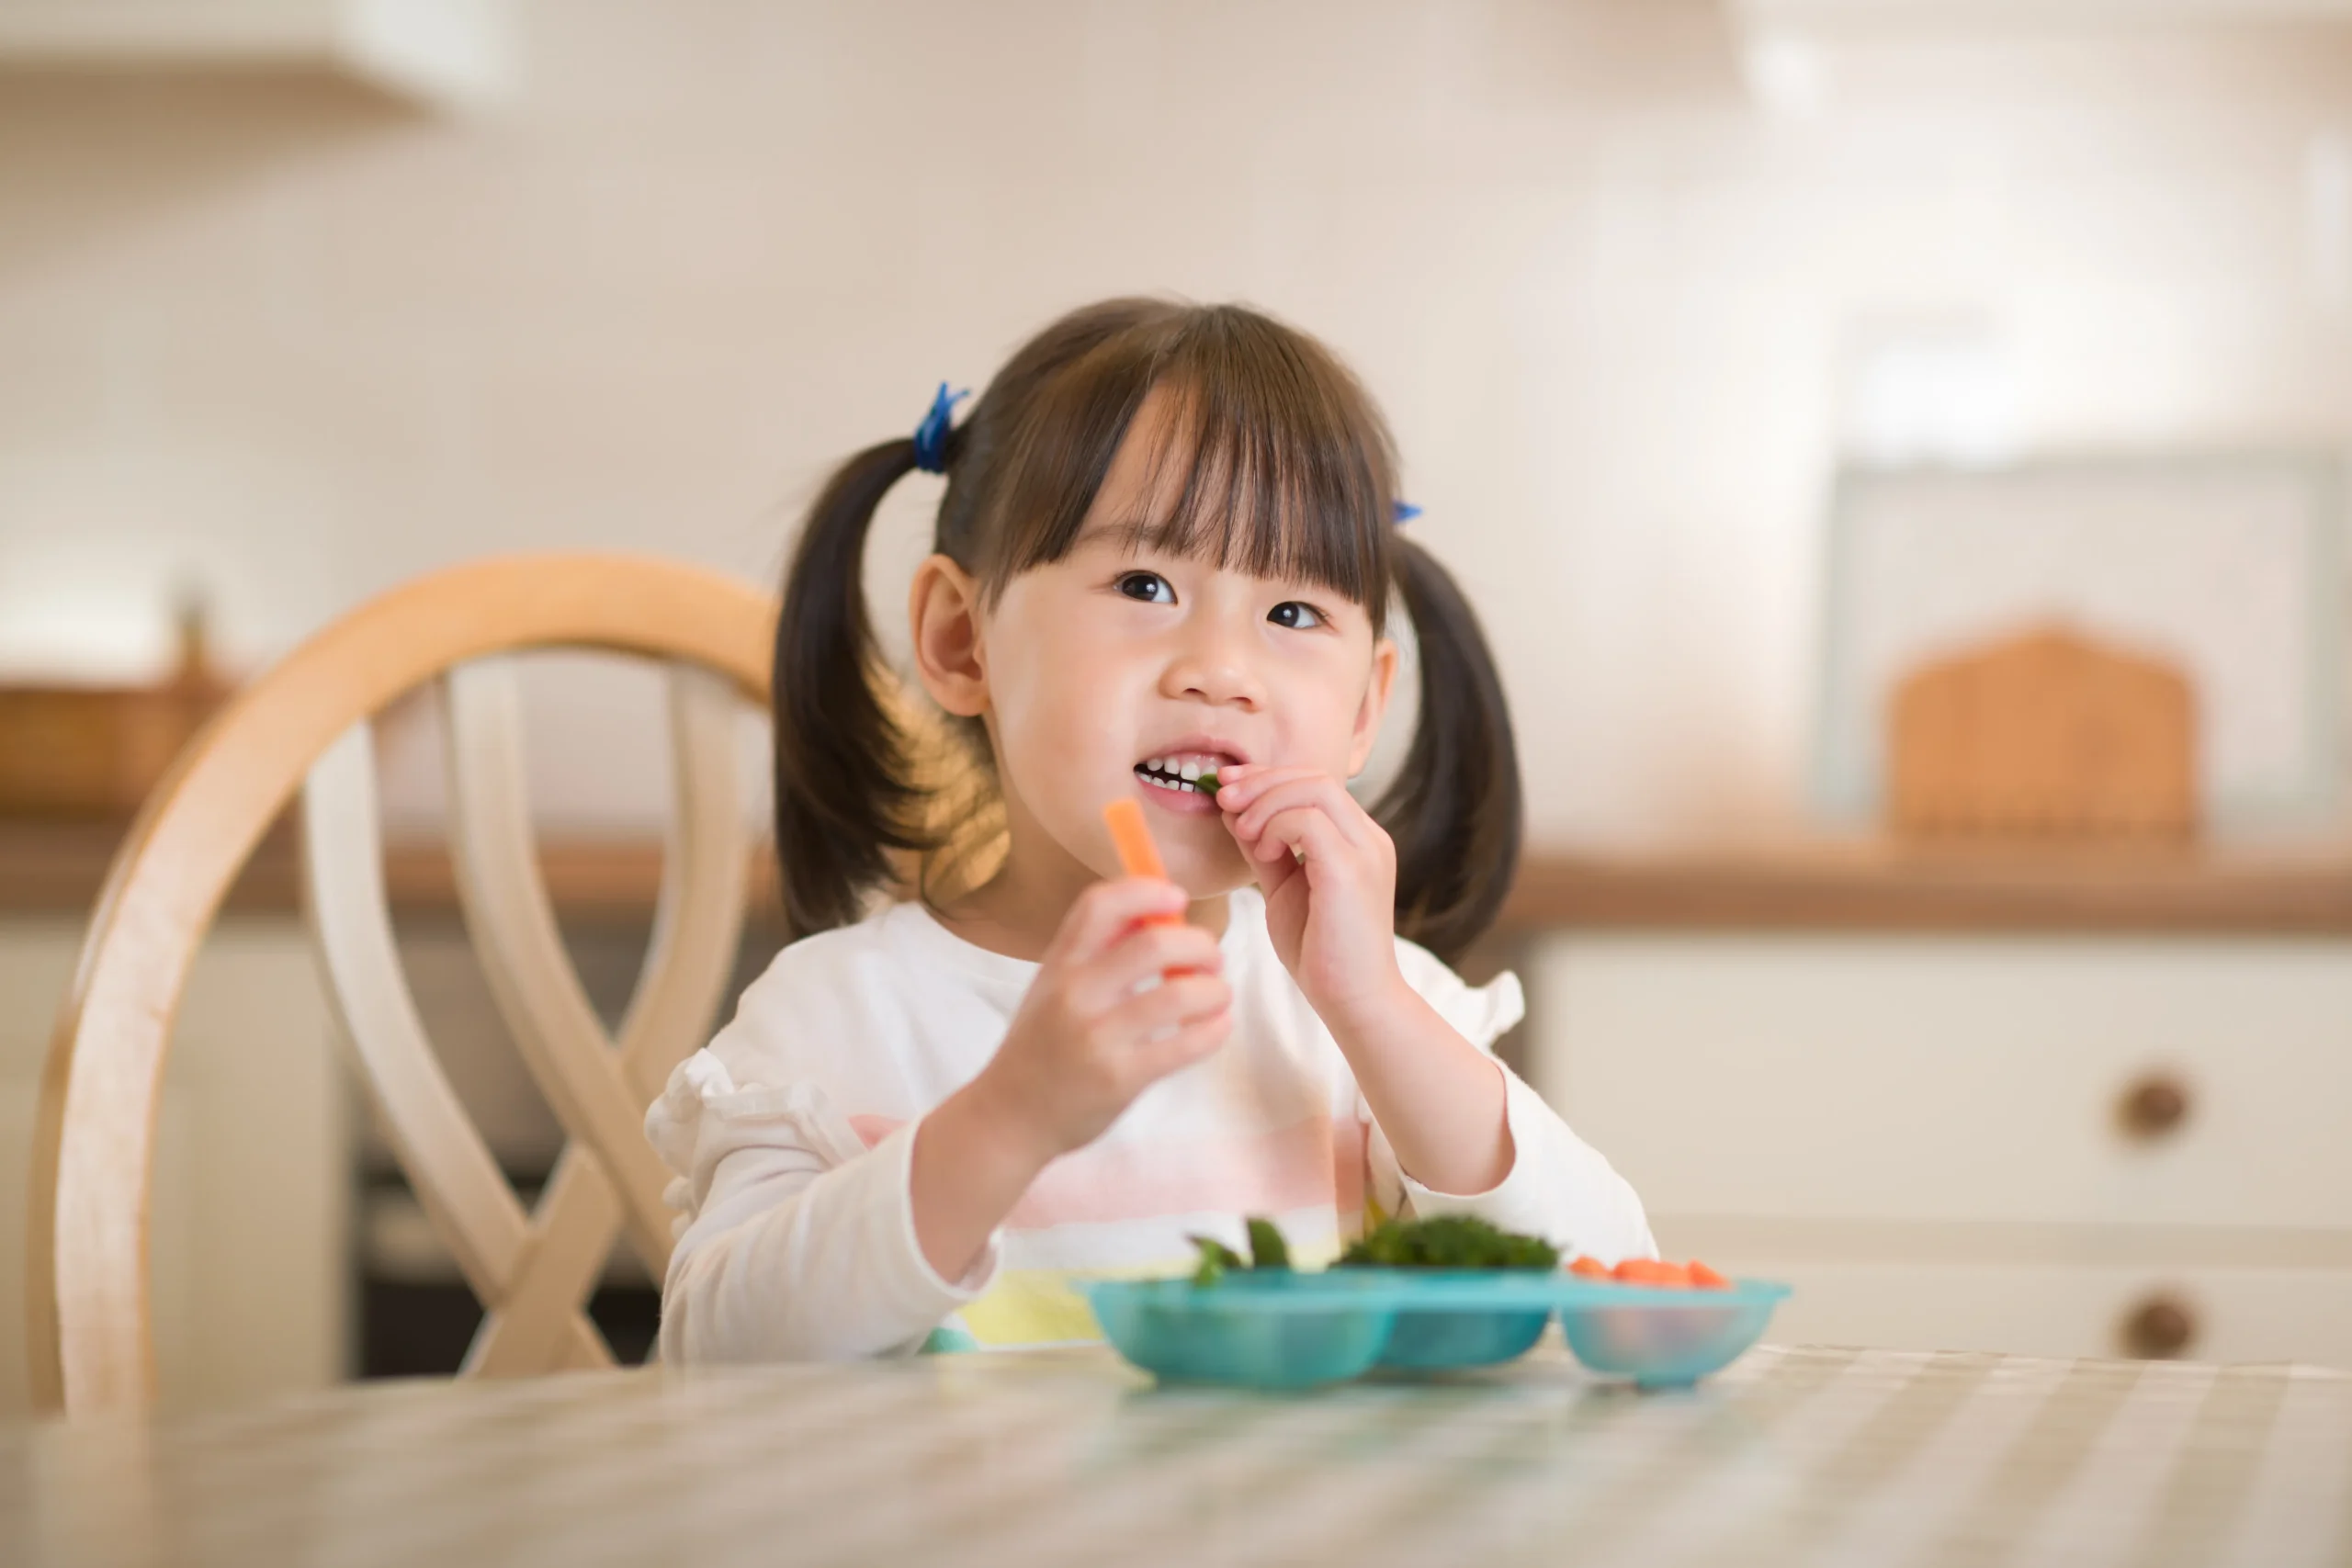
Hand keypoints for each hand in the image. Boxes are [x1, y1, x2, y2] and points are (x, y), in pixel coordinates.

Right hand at [973, 877, 1232, 1161]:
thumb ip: (1097, 951)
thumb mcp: (1053, 987)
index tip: (1177, 897)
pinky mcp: (1120, 1078)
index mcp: (1059, 964)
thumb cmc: (1042, 1045)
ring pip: (1178, 994)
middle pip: (1153, 943)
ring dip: (1214, 989)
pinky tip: (1217, 1025)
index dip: (1146, 890)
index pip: (1100, 905)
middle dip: (1199, 944)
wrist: (1011, 1116)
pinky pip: (1185, 1045)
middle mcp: (1074, 993)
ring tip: (1217, 994)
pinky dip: (1214, 1029)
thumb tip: (1159, 912)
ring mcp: (1097, 1037)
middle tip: (1211, 957)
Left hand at [1213, 765, 1404, 1026]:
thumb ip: (1263, 849)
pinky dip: (1275, 826)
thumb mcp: (1283, 888)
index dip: (1267, 776)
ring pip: (1314, 788)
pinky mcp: (1352, 871)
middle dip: (1261, 780)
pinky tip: (1261, 853)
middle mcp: (1369, 838)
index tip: (1225, 787)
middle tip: (1222, 798)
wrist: (1352, 1001)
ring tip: (1242, 832)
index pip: (1314, 782)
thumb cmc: (1321, 953)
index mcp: (1357, 839)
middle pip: (1315, 776)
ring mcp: (1366, 851)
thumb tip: (1232, 811)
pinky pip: (1309, 821)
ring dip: (1265, 802)